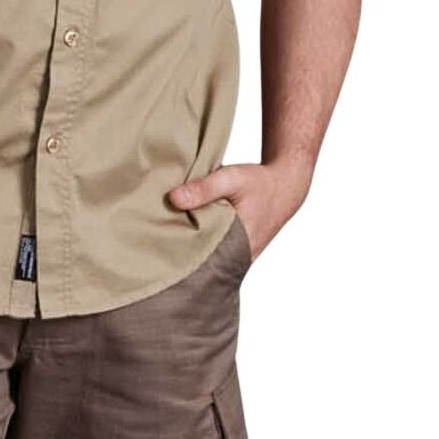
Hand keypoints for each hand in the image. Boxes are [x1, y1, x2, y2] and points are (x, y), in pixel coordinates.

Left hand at [165, 158, 312, 261]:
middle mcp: (239, 256)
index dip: (179, 254)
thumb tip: (172, 199)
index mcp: (238, 245)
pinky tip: (183, 230)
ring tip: (163, 236)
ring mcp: (239, 255)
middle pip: (202, 259)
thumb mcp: (231, 179)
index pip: (202, 259)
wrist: (285, 186)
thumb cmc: (259, 183)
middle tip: (153, 242)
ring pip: (208, 255)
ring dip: (190, 245)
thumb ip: (203, 189)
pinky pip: (215, 248)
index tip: (157, 246)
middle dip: (180, 252)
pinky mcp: (237, 247)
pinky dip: (201, 240)